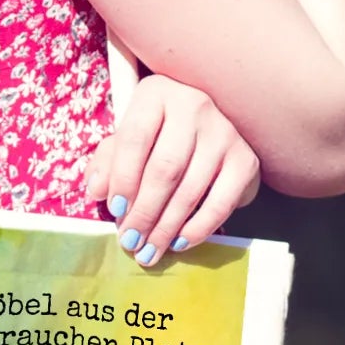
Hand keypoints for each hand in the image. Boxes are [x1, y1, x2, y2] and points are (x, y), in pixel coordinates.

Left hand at [85, 73, 260, 265]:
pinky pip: (221, 202)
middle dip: (144, 212)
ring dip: (166, 227)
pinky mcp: (245, 159)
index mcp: (157, 93)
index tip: (115, 211)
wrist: (208, 131)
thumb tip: (98, 191)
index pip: (135, 138)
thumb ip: (107, 162)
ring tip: (149, 251)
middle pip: (165, 168)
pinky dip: (198, 228)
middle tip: (130, 241)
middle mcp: (194, 105)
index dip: (122, 178)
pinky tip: (179, 242)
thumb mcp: (126, 140)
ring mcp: (224, 132)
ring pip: (190, 189)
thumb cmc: (157, 135)